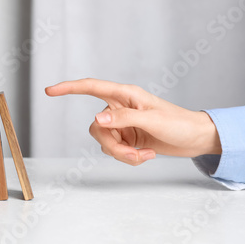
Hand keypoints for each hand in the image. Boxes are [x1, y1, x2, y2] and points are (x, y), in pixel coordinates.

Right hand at [45, 78, 221, 165]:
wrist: (194, 139)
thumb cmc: (179, 123)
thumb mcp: (152, 120)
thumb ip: (123, 118)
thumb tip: (96, 118)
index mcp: (124, 95)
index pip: (90, 87)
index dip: (68, 88)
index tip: (49, 91)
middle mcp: (119, 108)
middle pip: (96, 126)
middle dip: (111, 146)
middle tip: (132, 154)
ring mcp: (121, 124)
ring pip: (103, 141)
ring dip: (121, 154)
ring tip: (143, 156)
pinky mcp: (126, 138)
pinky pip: (114, 150)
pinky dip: (127, 158)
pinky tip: (145, 155)